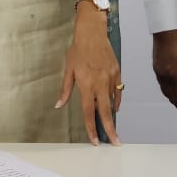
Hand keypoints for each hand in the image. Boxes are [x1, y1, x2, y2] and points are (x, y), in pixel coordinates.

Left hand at [57, 11, 121, 144]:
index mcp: (86, 85)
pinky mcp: (117, 72)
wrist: (92, 33)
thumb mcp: (68, 70)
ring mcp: (110, 78)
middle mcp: (99, 84)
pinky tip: (115, 108)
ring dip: (112, 116)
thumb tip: (58, 105)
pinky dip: (117, 101)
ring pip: (112, 102)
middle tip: (115, 143)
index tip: (94, 141)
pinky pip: (118, 91)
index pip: (88, 112)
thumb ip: (65, 90)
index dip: (91, 128)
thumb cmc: (78, 50)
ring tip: (112, 128)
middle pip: (105, 112)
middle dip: (110, 130)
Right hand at [152, 28, 176, 118]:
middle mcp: (164, 77)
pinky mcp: (156, 68)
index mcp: (175, 75)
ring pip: (166, 93)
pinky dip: (169, 93)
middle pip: (173, 98)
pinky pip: (162, 86)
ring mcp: (159, 73)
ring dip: (175, 101)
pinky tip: (174, 92)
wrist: (164, 28)